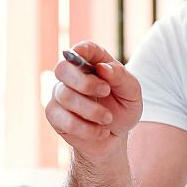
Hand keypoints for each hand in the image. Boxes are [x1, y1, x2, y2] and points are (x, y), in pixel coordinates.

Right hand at [44, 41, 141, 159]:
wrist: (115, 137)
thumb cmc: (123, 110)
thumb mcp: (132, 94)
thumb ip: (121, 77)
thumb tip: (103, 68)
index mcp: (93, 63)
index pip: (83, 49)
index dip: (82, 49)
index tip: (82, 53)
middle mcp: (73, 76)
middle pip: (63, 69)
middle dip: (84, 82)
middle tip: (105, 91)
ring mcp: (60, 95)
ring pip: (65, 96)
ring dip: (91, 110)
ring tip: (108, 118)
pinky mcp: (55, 115)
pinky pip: (63, 119)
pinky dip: (85, 128)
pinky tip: (100, 131)